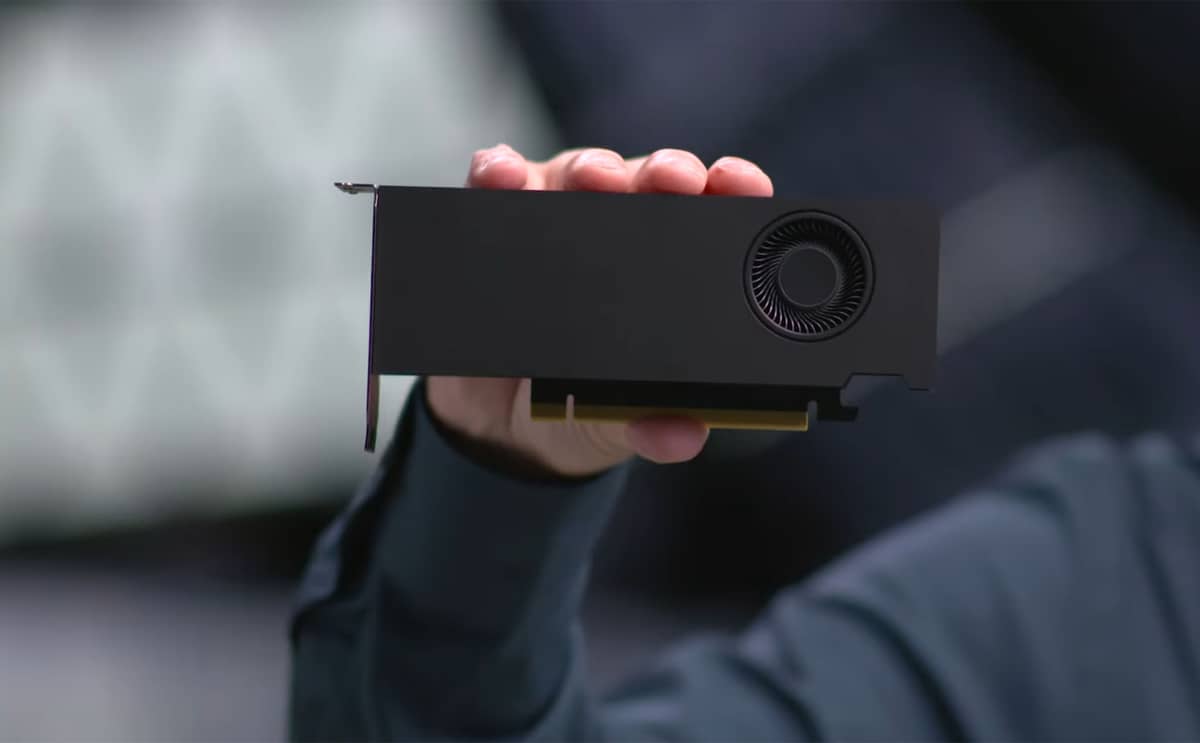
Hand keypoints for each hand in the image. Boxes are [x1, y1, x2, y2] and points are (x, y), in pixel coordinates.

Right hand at [426, 145, 774, 477]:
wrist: (498, 420)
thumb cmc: (581, 408)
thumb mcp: (621, 425)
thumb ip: (654, 430)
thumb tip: (682, 437)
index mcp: (673, 267)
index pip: (714, 215)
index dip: (733, 188)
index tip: (739, 183)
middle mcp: (624, 230)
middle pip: (652, 181)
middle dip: (664, 171)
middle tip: (667, 179)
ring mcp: (561, 218)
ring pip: (581, 172)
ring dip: (590, 168)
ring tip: (592, 179)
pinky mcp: (500, 220)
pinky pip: (499, 184)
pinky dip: (499, 172)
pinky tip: (500, 175)